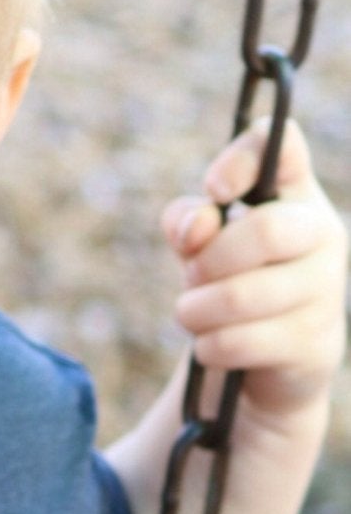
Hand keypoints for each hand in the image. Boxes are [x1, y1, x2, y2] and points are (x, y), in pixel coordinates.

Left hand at [162, 116, 347, 422]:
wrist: (261, 365)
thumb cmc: (229, 286)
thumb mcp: (199, 247)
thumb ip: (188, 222)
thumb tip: (198, 226)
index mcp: (295, 197)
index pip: (284, 148)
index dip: (243, 160)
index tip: (215, 190)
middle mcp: (323, 235)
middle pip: (265, 231)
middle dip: (209, 260)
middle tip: (191, 277)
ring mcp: (325, 291)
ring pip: (242, 296)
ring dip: (196, 310)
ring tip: (192, 314)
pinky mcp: (314, 345)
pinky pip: (238, 342)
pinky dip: (208, 346)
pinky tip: (210, 346)